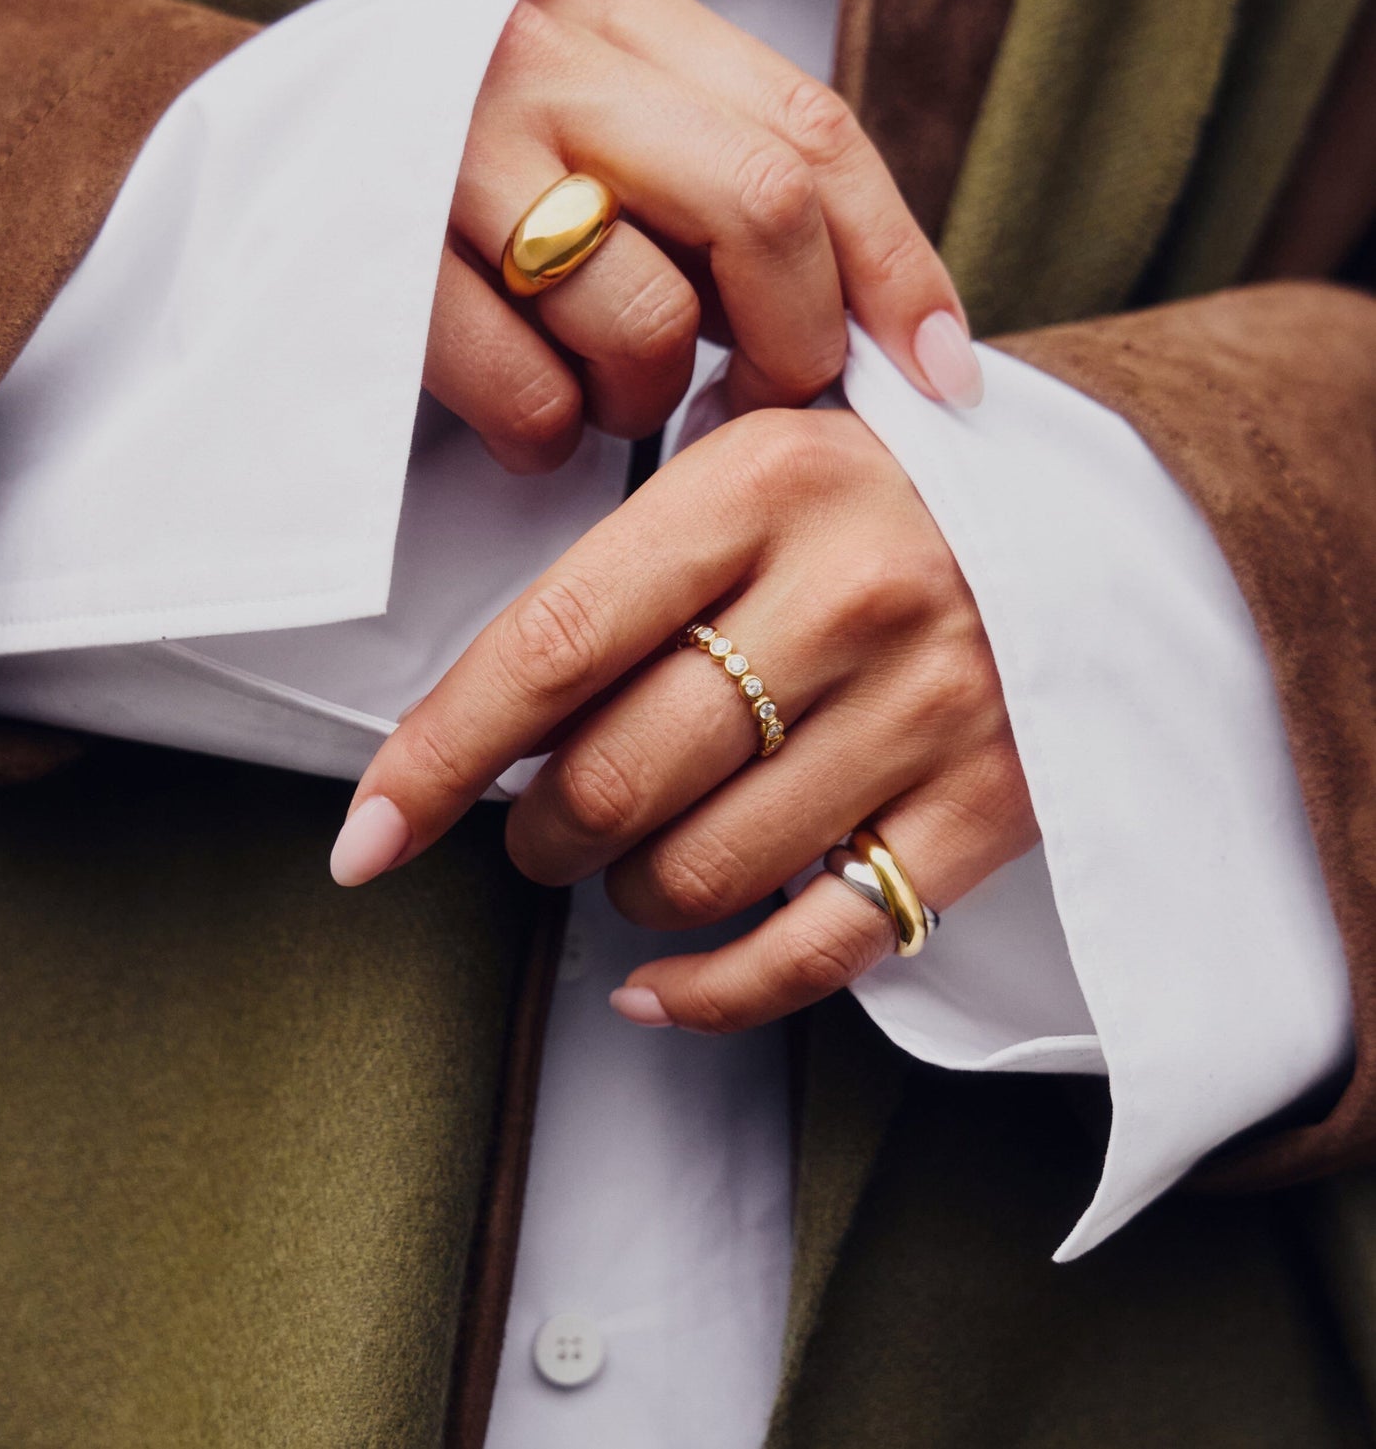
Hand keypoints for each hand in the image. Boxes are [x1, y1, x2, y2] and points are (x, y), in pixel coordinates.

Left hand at [331, 407, 1036, 1030]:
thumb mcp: (751, 467)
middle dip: (537, 833)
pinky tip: (654, 988)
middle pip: (617, 777)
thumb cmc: (871, 499)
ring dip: (623, 895)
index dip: (437, 758)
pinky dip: (711, 993)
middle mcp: (848, 595)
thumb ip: (627, 570)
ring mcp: (929, 708)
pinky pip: (816, 949)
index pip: (552, 646)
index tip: (367, 840)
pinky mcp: (988, 809)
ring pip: (700, 873)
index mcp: (759, 486)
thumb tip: (480, 732)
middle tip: (536, 826)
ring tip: (627, 859)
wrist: (1093, 519)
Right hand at [422, 0, 980, 474]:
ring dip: (651, 399)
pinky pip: (528, 395)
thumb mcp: (600, 118)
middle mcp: (539, 64)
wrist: (250, 145)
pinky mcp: (376, 267)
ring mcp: (450, 159)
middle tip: (767, 407)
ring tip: (610, 391)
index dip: (897, 266)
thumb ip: (726, 179)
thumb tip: (906, 343)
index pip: (810, 134)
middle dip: (795, 346)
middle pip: (757, 212)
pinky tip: (531, 412)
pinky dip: (552, 436)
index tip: (943, 377)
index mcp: (615, 15)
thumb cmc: (474, 159)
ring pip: (644, 323)